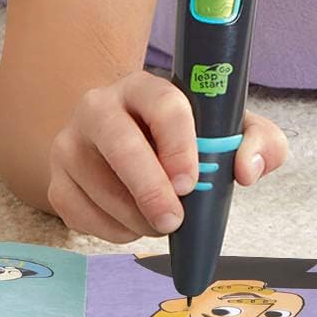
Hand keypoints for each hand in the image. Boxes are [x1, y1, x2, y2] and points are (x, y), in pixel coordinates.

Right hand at [46, 71, 288, 243]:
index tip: (191, 182)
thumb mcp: (230, 131)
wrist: (134, 145)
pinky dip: (111, 230)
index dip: (179, 145)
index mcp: (145, 86)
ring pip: (99, 186)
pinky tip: (133, 224)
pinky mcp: (56, 178)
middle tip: (174, 220)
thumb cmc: (189, 138)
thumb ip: (260, 141)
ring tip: (161, 222)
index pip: (162, 103)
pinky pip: (78, 213)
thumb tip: (247, 169)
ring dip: (136, 217)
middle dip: (150, 188)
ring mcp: (70, 142)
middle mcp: (99, 105)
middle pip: (119, 143)